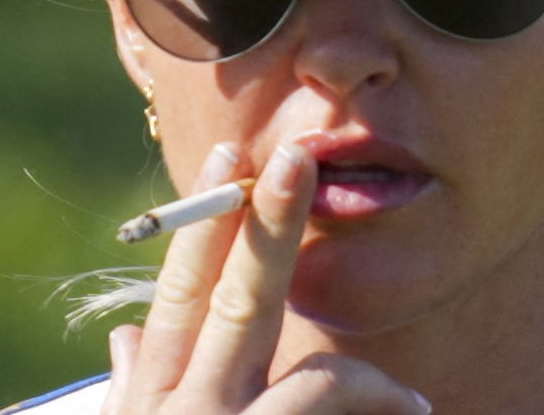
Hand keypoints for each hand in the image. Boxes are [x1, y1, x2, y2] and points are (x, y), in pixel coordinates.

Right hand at [101, 138, 430, 414]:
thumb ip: (136, 387)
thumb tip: (128, 336)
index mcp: (155, 393)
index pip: (181, 290)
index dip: (206, 221)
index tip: (231, 155)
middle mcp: (182, 405)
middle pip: (231, 298)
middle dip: (267, 223)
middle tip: (299, 155)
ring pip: (304, 369)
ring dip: (363, 376)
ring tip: (408, 404)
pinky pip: (328, 395)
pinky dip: (382, 400)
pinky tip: (416, 412)